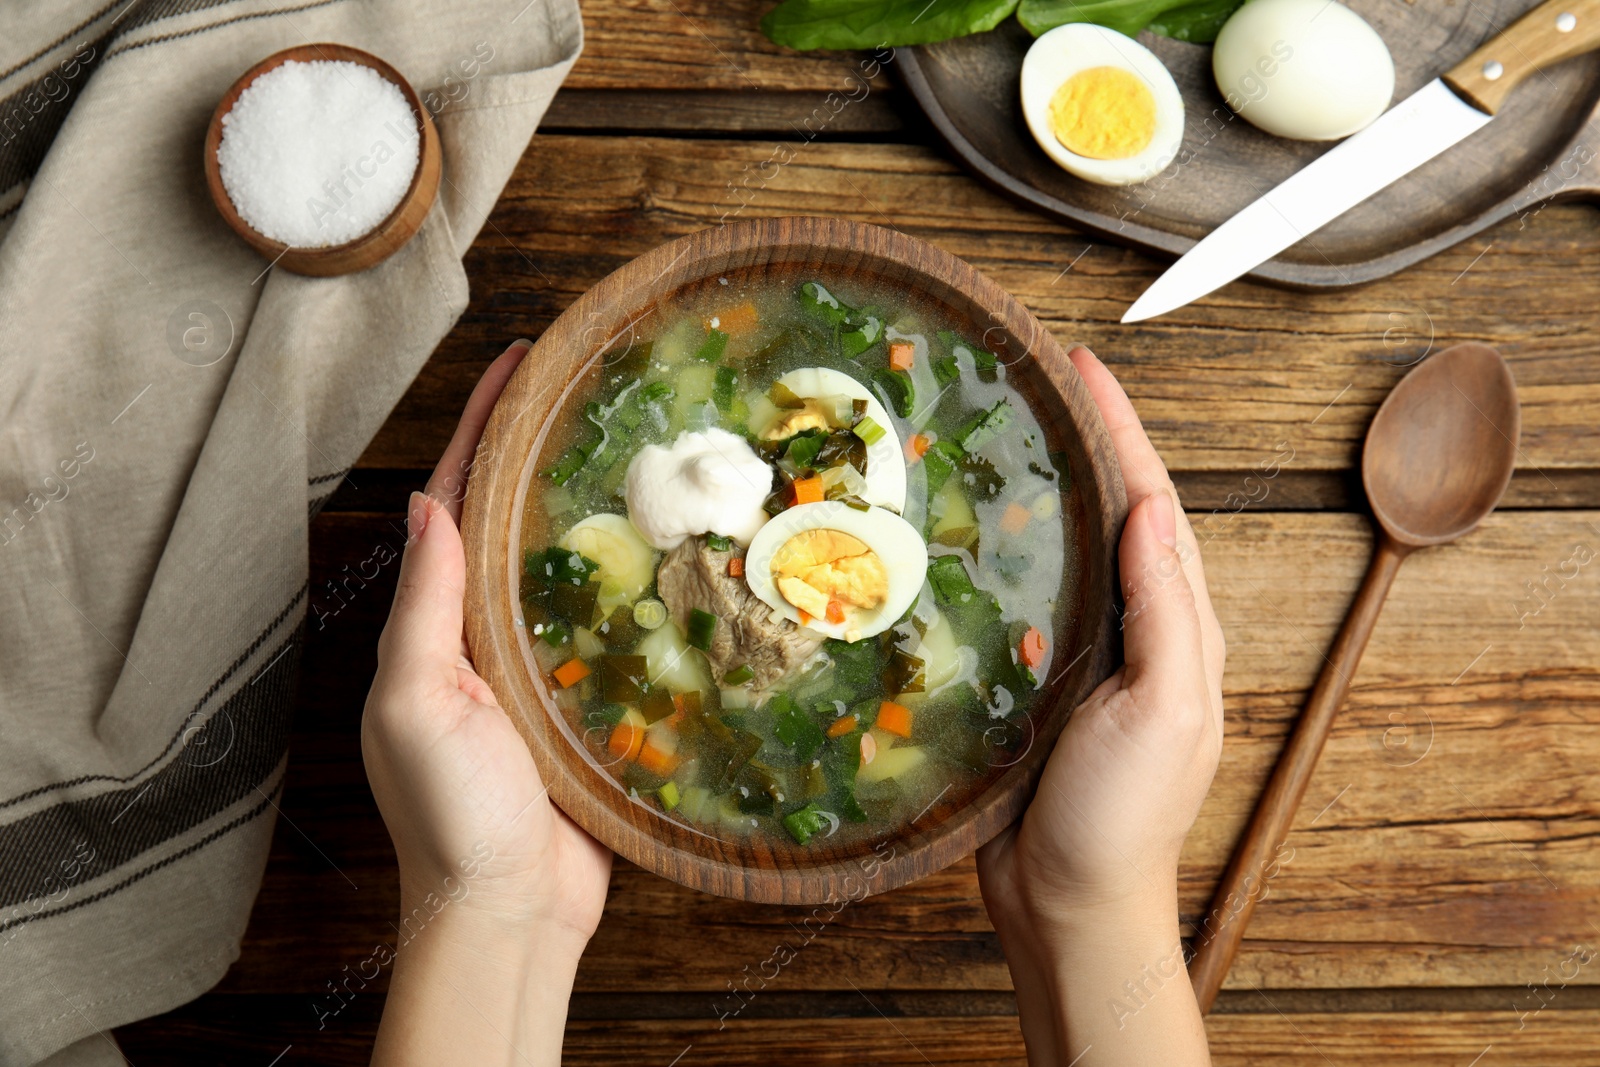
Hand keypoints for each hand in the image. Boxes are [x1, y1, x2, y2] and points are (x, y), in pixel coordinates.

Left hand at [363, 341, 611, 1066]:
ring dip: (593, 506)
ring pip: (564, 564)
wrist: (509, 910)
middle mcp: (481, 632)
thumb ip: (424, 610)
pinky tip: (674, 554)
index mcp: (435, 623)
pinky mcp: (585, 701)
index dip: (483, 427)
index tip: (522, 361)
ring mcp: (535, 665)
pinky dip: (633, 580)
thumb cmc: (451, 814)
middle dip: (541, 450)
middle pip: (511, 518)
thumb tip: (428, 504)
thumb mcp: (417, 706)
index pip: (455, 499)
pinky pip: (608, 623)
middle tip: (595, 390)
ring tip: (644, 451)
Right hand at [976, 346, 1224, 1065]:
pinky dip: (996, 553)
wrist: (1068, 903)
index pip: (1151, 503)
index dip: (1120, 430)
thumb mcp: (1162, 708)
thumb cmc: (1123, 815)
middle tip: (1032, 378)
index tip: (1083, 364)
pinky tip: (958, 534)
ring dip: (1036, 487)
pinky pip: (1018, 600)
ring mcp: (1082, 655)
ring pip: (1060, 550)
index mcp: (1177, 625)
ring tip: (995, 432)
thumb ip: (1165, 609)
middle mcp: (1134, 628)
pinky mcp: (1031, 684)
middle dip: (1081, 441)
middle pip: (1108, 512)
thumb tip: (1155, 506)